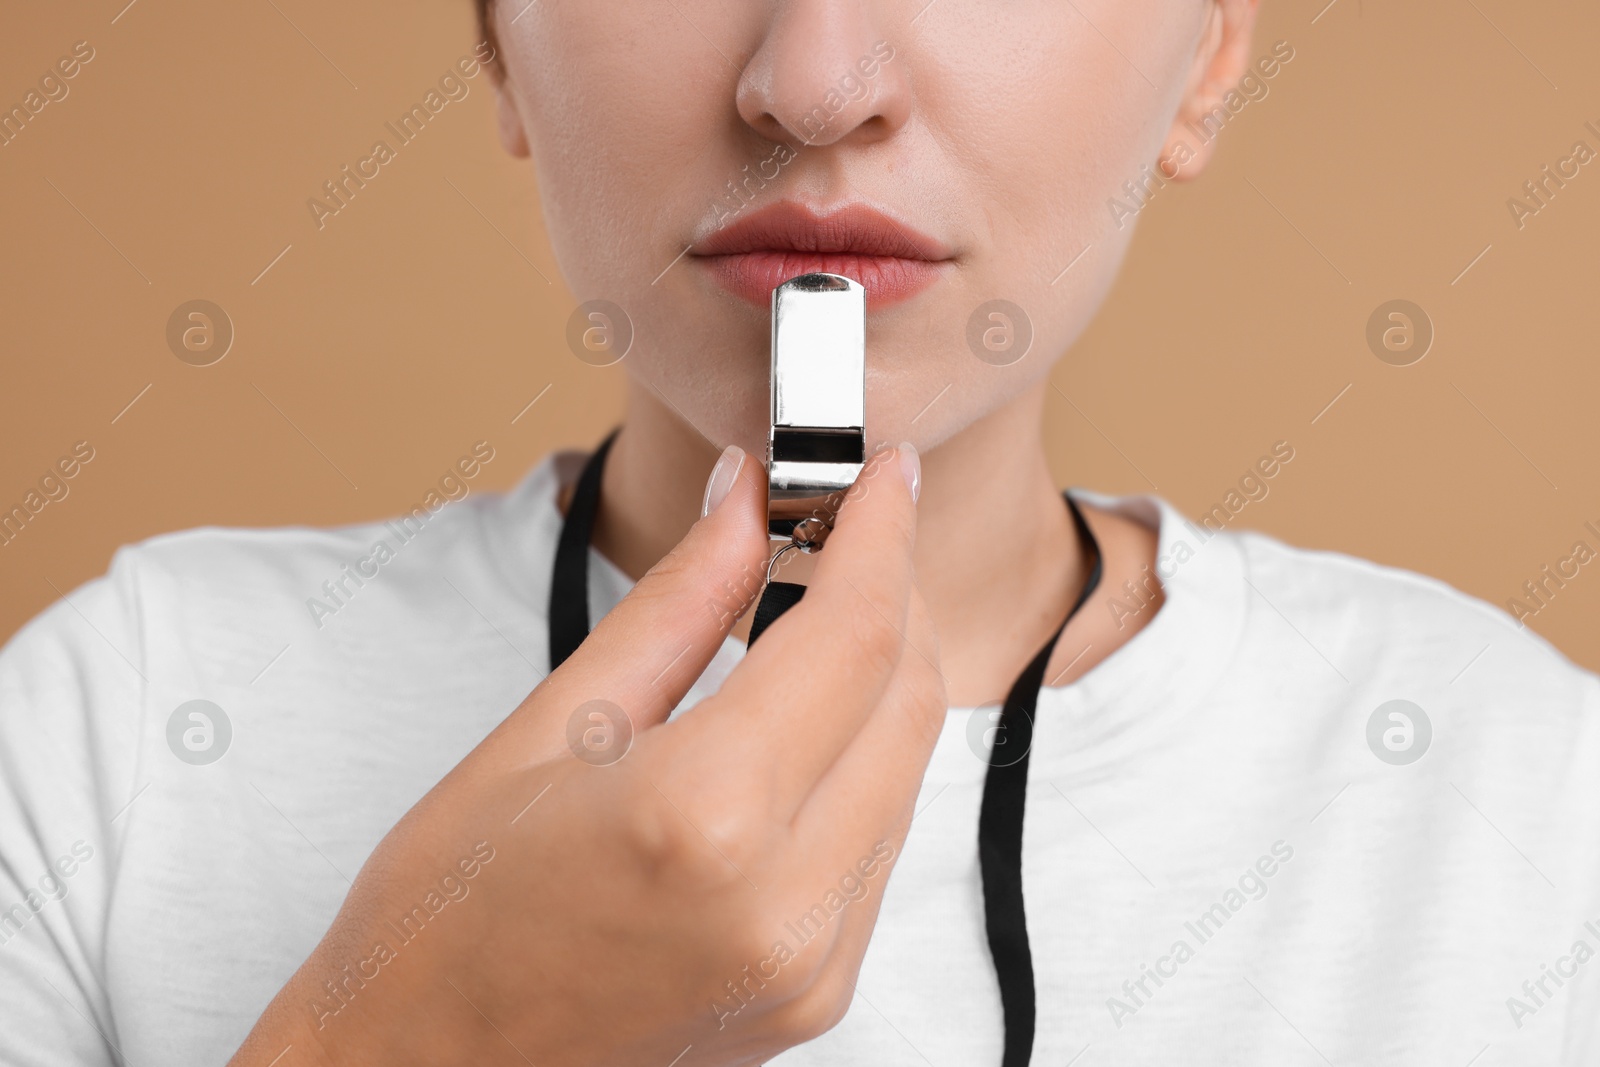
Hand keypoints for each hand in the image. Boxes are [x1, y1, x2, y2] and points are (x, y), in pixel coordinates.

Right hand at [229, 444, 944, 1066]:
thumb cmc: (446, 911)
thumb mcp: (548, 728)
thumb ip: (678, 606)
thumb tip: (746, 503)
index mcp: (705, 819)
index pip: (853, 636)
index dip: (880, 534)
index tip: (882, 474)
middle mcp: (785, 902)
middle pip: (908, 699)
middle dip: (893, 594)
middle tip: (848, 527)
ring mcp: (814, 961)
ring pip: (909, 769)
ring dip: (884, 675)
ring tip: (821, 608)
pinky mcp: (819, 991)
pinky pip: (880, 841)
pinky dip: (863, 760)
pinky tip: (808, 717)